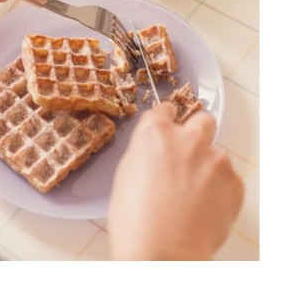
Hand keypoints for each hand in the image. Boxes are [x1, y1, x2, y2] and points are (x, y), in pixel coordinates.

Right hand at [108, 103, 243, 259]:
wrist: (162, 252)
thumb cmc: (134, 218)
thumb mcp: (126, 173)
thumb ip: (146, 150)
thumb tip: (157, 150)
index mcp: (155, 132)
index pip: (165, 109)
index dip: (166, 120)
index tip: (168, 128)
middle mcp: (187, 138)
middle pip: (202, 119)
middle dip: (196, 131)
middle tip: (189, 154)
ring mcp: (214, 159)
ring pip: (216, 153)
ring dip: (207, 166)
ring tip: (194, 194)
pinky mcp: (234, 182)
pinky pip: (229, 178)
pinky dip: (219, 189)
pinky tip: (204, 207)